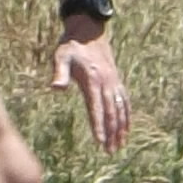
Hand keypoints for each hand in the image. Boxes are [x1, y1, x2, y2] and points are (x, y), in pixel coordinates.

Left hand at [53, 27, 129, 150]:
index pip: (96, 107)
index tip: (99, 142)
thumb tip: (56, 88)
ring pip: (119, 109)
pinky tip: (126, 129)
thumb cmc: (71, 46)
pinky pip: (124, 101)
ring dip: (120, 128)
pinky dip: (126, 116)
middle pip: (110, 112)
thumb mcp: (61, 56)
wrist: (88, 31)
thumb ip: (60, 73)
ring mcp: (113, 82)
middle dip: (111, 133)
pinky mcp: (116, 81)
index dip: (98, 125)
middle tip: (110, 151)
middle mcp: (106, 83)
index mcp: (93, 80)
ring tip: (119, 145)